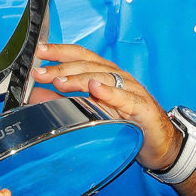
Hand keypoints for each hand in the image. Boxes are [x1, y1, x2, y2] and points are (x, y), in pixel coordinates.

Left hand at [32, 43, 182, 171]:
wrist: (159, 144)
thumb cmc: (126, 124)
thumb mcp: (90, 111)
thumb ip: (64, 101)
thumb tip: (36, 95)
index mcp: (105, 74)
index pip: (80, 55)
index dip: (59, 51)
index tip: (39, 51)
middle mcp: (118, 77)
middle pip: (88, 64)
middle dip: (61, 67)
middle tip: (40, 73)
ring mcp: (131, 89)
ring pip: (104, 77)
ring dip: (79, 78)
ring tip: (60, 81)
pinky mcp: (142, 107)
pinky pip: (125, 98)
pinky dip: (110, 92)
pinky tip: (96, 88)